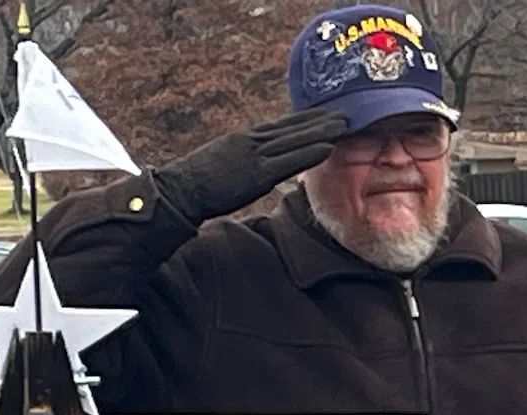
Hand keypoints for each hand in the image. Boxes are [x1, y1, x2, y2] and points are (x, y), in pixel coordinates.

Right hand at [154, 110, 347, 224]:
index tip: (324, 113)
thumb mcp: (225, 165)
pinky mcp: (257, 174)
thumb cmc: (199, 183)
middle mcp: (251, 142)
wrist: (182, 189)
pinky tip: (328, 147)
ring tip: (344, 124)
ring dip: (321, 131)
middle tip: (344, 112)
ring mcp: (254, 156)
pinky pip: (288, 161)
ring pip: (294, 140)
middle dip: (318, 120)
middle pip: (291, 127)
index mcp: (243, 139)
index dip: (304, 119)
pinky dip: (309, 153)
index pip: (280, 126)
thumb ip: (246, 161)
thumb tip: (262, 167)